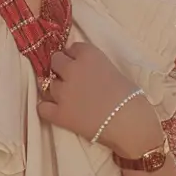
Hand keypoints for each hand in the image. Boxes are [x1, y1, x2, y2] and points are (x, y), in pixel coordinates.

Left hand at [37, 41, 163, 158]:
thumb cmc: (133, 100)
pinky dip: (48, 109)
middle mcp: (71, 69)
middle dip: (62, 69)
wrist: (133, 127)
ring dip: (57, 89)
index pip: (73, 48)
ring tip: (69, 99)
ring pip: (48, 84)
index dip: (76, 57)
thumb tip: (89, 74)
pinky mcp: (59, 113)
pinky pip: (42, 107)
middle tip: (73, 81)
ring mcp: (63, 92)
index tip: (82, 66)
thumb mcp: (116, 73)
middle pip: (56, 60)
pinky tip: (57, 111)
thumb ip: (97, 68)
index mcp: (89, 55)